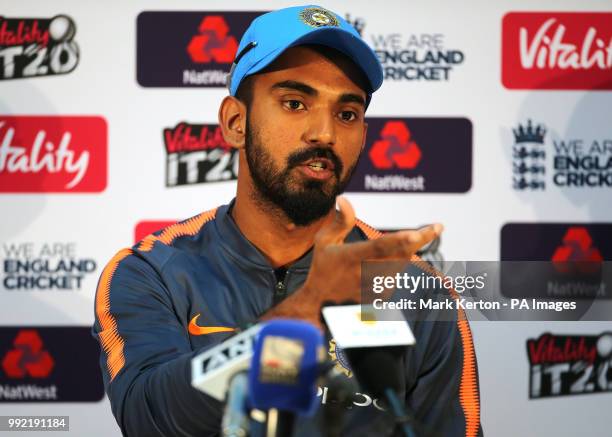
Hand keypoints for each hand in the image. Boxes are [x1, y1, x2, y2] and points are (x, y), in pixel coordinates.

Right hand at [302, 196, 442, 305]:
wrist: (322, 303)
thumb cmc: (323, 268)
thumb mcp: (324, 242)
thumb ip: (340, 222)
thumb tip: (343, 199)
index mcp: (352, 257)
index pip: (382, 246)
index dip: (403, 239)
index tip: (421, 232)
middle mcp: (367, 272)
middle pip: (401, 254)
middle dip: (421, 239)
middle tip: (436, 227)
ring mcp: (376, 286)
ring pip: (402, 262)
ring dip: (407, 250)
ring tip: (406, 241)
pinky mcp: (382, 295)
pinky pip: (397, 273)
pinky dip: (398, 262)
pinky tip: (386, 261)